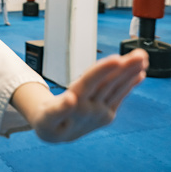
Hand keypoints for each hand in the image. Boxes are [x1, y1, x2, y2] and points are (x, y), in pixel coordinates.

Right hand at [31, 49, 147, 141]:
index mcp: (74, 106)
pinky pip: (119, 96)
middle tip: (139, 55)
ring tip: (142, 59)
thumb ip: (58, 109)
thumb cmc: (48, 120)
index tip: (117, 59)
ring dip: (131, 73)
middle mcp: (91, 109)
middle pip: (108, 84)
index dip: (102, 70)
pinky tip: (140, 74)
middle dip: (124, 68)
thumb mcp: (47, 117)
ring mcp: (101, 112)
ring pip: (116, 89)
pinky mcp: (107, 115)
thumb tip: (71, 99)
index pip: (89, 83)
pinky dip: (130, 84)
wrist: (56, 135)